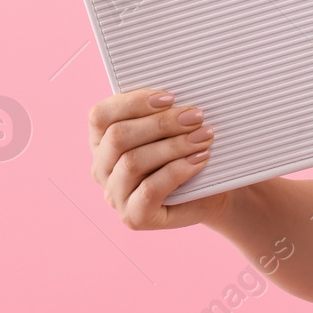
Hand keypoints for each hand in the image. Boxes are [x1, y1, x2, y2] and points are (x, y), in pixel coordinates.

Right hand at [89, 88, 229, 228]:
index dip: (132, 102)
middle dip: (160, 123)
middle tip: (196, 116)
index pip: (100, 116)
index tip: (170, 96)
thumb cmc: (187, 153)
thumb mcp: (172, 129)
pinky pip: (149, 190)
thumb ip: (163, 111)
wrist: (211, 193)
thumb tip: (174, 95)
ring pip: (133, 162)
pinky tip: (200, 159)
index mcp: (102, 141)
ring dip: (173, 145)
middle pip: (118, 137)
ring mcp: (115, 195)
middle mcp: (101, 168)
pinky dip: (178, 170)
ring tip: (205, 136)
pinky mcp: (134, 217)